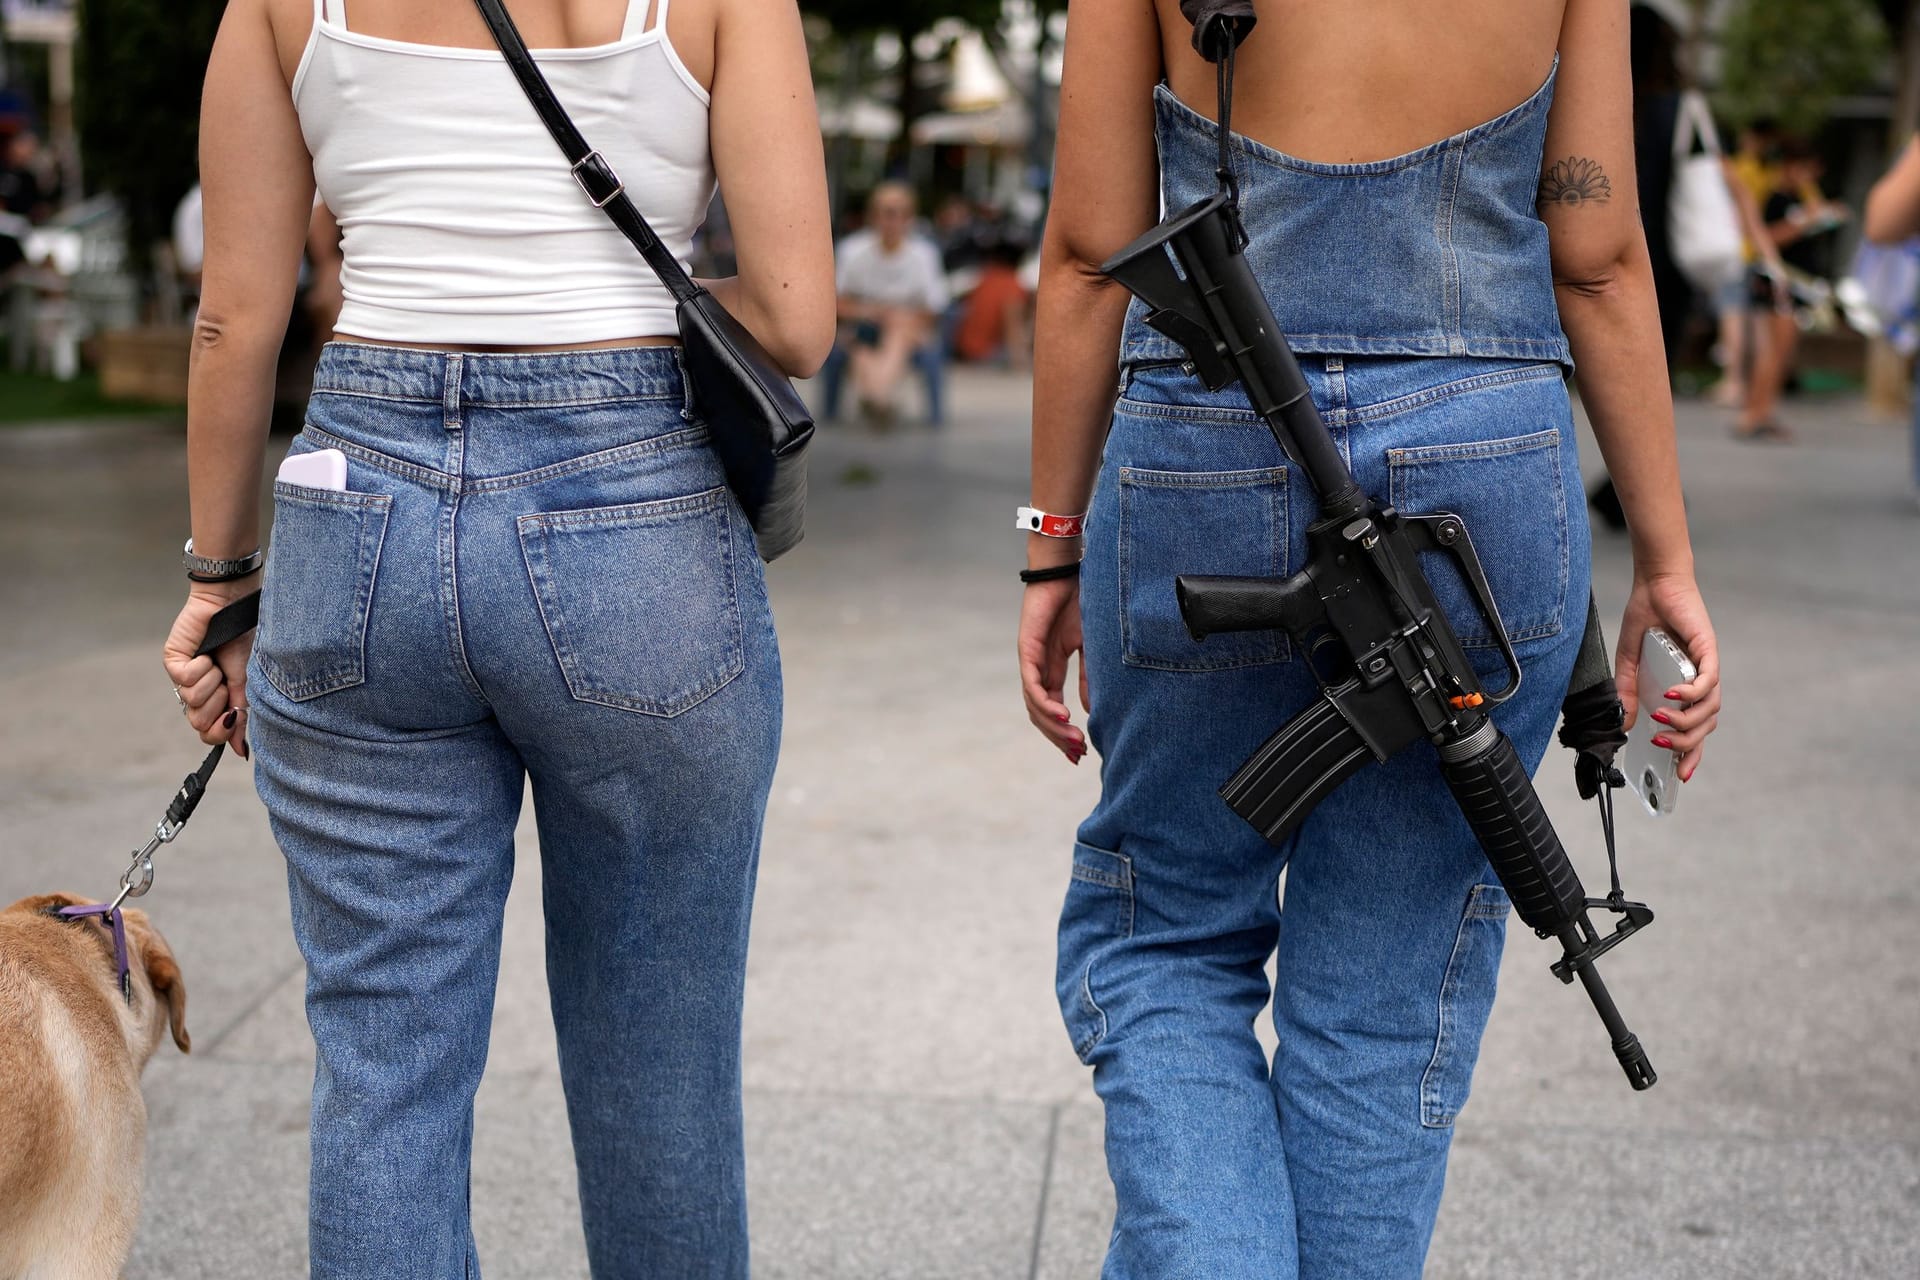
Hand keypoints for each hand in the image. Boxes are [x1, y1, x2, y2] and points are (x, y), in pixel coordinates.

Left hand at [161, 580, 256, 759]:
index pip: (208, 733)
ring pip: (192, 701)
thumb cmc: (243, 642)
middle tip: (225, 681)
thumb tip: (241, 751)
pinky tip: (205, 654)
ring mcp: (181, 678)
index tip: (232, 716)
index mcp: (213, 700)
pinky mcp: (172, 662)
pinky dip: (201, 667)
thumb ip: (241, 717)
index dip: (220, 731)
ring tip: (216, 662)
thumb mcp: (247, 684)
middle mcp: (194, 692)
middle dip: (218, 703)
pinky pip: (185, 680)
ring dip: (213, 681)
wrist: (234, 609)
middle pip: (198, 723)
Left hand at [1017, 577, 1089, 764]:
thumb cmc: (1082, 604)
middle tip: (1076, 754)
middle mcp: (1039, 668)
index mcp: (1053, 669)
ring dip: (1053, 725)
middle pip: (1041, 713)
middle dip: (1058, 736)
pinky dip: (1045, 702)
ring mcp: (1031, 660)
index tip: (1081, 751)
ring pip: (1035, 704)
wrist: (1070, 571)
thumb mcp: (1091, 648)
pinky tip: (1063, 713)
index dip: (1064, 731)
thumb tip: (1090, 712)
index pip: (1053, 709)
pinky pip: (1033, 683)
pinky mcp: (1027, 649)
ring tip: (1073, 739)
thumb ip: (1088, 678)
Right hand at [1614, 568, 1718, 782]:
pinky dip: (1691, 693)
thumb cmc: (1646, 618)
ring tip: (1660, 721)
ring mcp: (1707, 666)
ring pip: (1709, 708)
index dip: (1691, 753)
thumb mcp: (1629, 662)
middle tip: (1661, 747)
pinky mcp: (1708, 650)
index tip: (1680, 776)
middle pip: (1705, 725)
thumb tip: (1624, 723)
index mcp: (1686, 686)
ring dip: (1685, 721)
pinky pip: (1708, 681)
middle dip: (1686, 744)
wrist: (1655, 584)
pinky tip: (1672, 696)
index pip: (1695, 728)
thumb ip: (1628, 692)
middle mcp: (1702, 680)